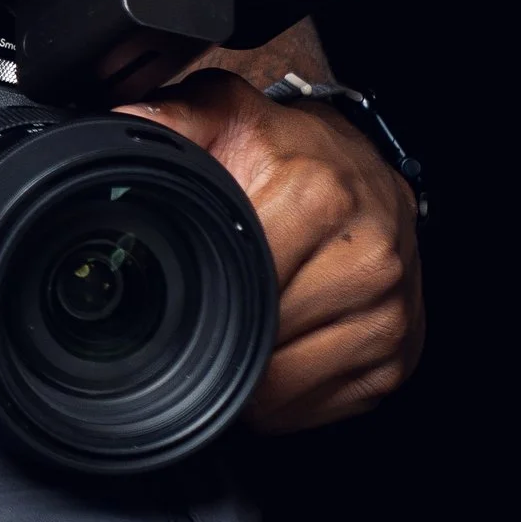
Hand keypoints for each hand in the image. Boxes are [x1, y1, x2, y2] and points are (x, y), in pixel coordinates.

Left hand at [114, 67, 423, 432]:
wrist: (371, 171)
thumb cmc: (294, 150)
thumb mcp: (230, 114)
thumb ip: (174, 120)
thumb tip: (120, 125)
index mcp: (319, 197)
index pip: (237, 277)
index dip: (198, 287)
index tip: (184, 280)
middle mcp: (368, 258)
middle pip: (259, 336)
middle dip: (222, 329)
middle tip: (207, 304)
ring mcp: (389, 315)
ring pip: (286, 386)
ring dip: (249, 373)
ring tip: (239, 327)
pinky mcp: (399, 359)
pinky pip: (319, 407)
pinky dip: (283, 397)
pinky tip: (274, 352)